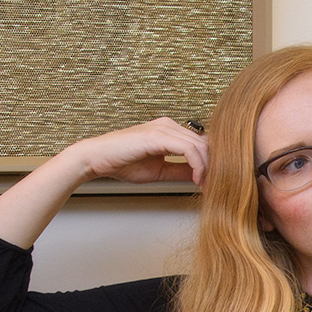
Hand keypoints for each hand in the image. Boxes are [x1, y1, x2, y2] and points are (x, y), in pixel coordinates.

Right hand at [73, 118, 209, 187]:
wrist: (98, 159)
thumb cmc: (122, 163)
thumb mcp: (160, 170)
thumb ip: (181, 170)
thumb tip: (201, 176)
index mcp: (169, 131)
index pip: (201, 143)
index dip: (210, 163)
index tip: (212, 182)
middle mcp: (169, 125)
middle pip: (205, 143)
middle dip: (213, 166)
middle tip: (214, 186)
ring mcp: (164, 128)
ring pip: (200, 145)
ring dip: (207, 168)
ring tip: (205, 185)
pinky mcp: (158, 135)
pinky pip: (189, 149)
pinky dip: (197, 165)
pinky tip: (196, 179)